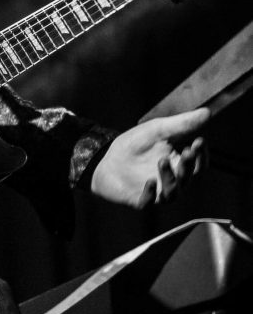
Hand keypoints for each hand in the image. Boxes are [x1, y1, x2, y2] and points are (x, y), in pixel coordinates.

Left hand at [90, 108, 208, 207]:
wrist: (106, 159)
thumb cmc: (135, 145)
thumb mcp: (157, 130)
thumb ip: (181, 124)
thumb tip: (207, 112)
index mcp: (178, 165)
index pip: (198, 164)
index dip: (201, 154)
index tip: (199, 141)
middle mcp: (172, 182)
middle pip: (188, 177)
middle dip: (189, 165)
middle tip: (187, 151)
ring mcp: (157, 193)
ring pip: (172, 192)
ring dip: (170, 178)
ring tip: (162, 161)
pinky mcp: (140, 200)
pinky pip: (149, 201)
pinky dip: (151, 193)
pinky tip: (150, 182)